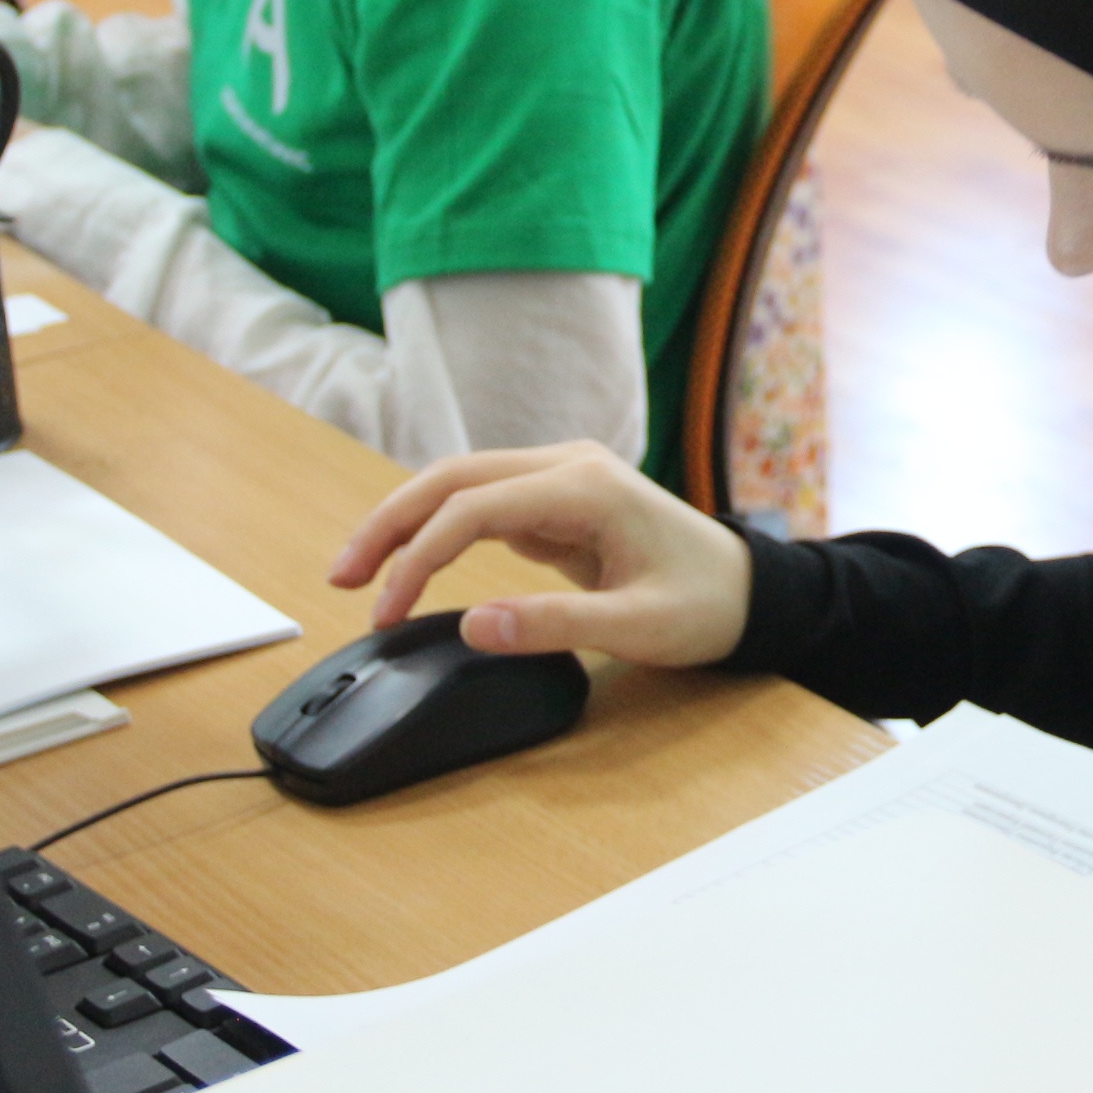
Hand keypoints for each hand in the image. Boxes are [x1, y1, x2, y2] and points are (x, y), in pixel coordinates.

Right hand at [329, 443, 754, 665]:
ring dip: (407, 524)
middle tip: (339, 579)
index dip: (419, 556)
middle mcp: (567, 466)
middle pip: (452, 478)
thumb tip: (472, 627)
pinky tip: (410, 566)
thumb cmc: (706, 606)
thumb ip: (553, 624)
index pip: (474, 508)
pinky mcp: (557, 499)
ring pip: (460, 486)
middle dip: (390, 524)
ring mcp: (561, 477)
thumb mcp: (636, 627)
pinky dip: (438, 531)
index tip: (387, 610)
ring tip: (360, 576)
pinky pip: (482, 505)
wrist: (753, 591)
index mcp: (586, 486)